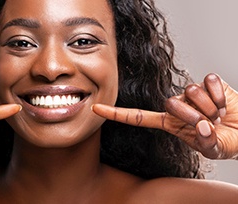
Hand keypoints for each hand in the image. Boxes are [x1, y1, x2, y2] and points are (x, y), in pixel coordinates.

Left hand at [92, 73, 237, 159]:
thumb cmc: (226, 141)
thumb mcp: (213, 149)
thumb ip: (206, 142)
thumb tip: (202, 127)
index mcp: (170, 123)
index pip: (138, 117)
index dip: (117, 114)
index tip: (96, 109)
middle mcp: (177, 105)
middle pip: (170, 103)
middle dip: (192, 116)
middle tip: (208, 123)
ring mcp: (191, 93)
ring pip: (190, 91)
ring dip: (209, 107)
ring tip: (218, 114)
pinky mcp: (208, 82)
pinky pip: (208, 82)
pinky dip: (220, 96)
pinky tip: (224, 103)